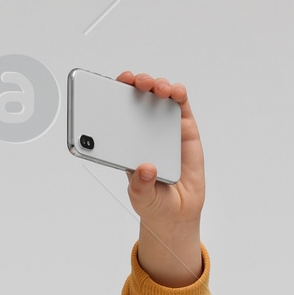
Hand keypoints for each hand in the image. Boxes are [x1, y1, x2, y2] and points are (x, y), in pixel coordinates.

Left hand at [117, 70, 204, 287]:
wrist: (177, 212)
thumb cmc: (153, 201)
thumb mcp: (141, 197)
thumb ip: (141, 185)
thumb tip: (146, 169)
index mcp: (125, 141)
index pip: (116, 112)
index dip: (112, 95)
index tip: (109, 87)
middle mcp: (143, 128)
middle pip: (137, 97)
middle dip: (134, 83)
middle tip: (133, 82)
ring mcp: (164, 126)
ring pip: (159, 96)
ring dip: (157, 85)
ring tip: (156, 88)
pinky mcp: (184, 128)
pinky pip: (181, 106)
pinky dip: (178, 94)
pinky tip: (175, 92)